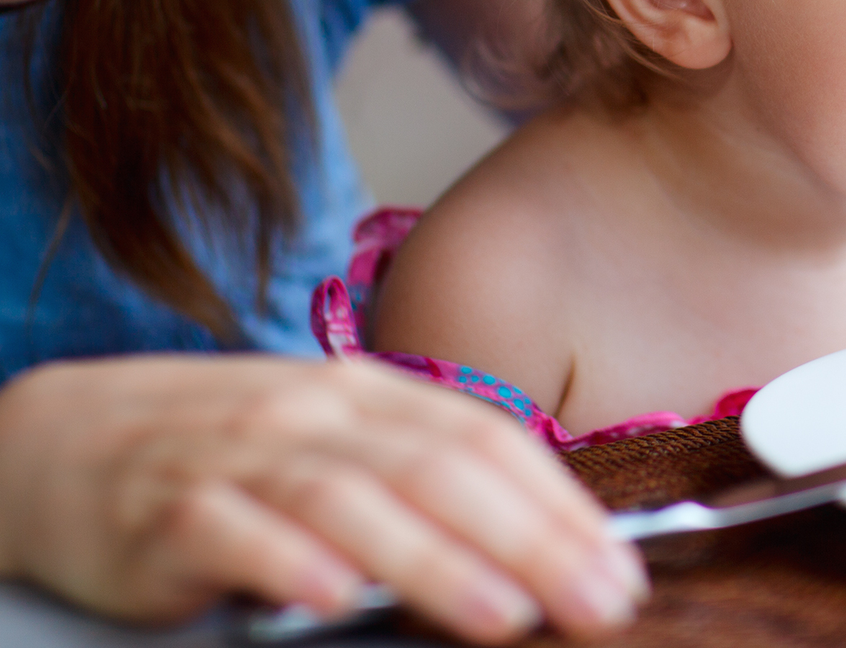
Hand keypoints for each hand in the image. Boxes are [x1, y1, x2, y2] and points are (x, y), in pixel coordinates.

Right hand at [0, 354, 643, 641]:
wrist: (67, 438)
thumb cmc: (229, 450)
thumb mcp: (335, 442)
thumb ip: (419, 477)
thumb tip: (533, 540)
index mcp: (368, 394)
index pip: (485, 438)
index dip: (558, 503)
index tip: (617, 567)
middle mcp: (314, 412)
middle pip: (438, 469)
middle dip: (529, 539)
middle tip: (594, 601)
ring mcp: (240, 454)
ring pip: (351, 500)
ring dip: (434, 559)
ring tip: (502, 613)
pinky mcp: (165, 510)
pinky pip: (234, 531)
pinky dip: (287, 562)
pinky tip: (335, 599)